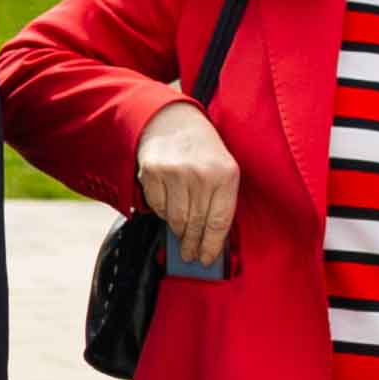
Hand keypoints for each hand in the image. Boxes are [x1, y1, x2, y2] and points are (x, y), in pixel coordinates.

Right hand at [133, 101, 244, 268]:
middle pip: (196, 224)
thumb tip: (210, 239)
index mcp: (226, 174)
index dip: (212, 245)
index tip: (207, 259)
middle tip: (191, 257)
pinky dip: (161, 213)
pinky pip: (156, 207)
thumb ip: (219, 200)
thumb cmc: (202, 150)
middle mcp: (201, 174)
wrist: (173, 120)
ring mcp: (175, 173)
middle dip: (193, 245)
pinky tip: (168, 208)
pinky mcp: (152, 173)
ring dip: (178, 231)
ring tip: (181, 236)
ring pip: (175, 219)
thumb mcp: (222, 169)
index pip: (219, 221)